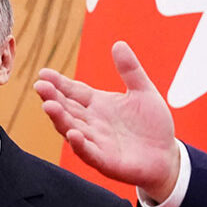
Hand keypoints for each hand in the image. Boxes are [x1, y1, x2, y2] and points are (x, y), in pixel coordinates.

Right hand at [35, 42, 183, 202]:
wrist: (166, 156)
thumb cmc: (153, 125)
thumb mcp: (143, 92)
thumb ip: (130, 70)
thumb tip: (119, 44)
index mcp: (98, 105)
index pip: (74, 91)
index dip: (58, 83)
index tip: (43, 73)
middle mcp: (92, 123)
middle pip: (68, 109)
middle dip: (53, 98)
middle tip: (40, 86)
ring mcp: (96, 143)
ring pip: (72, 130)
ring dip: (60, 119)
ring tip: (48, 106)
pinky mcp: (106, 162)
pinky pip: (90, 153)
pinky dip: (80, 145)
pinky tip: (73, 135)